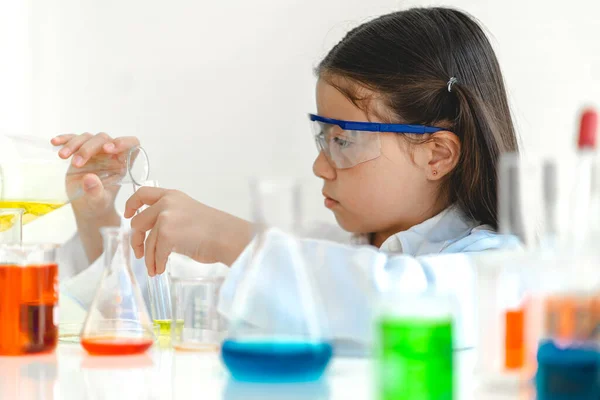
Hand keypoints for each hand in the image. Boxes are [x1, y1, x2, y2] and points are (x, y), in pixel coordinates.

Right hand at [51, 133, 139, 219]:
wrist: (87, 206)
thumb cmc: (99, 203)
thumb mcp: (98, 201)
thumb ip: (96, 192)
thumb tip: (89, 178)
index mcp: (123, 163)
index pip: (132, 144)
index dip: (124, 142)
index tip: (109, 149)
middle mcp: (111, 154)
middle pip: (104, 139)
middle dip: (89, 148)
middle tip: (77, 164)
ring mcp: (95, 151)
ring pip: (88, 137)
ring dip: (75, 144)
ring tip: (63, 157)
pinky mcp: (80, 150)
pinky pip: (73, 139)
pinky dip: (65, 139)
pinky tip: (55, 142)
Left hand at [124, 187, 252, 275]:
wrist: (227, 237)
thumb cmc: (213, 230)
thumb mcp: (187, 213)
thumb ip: (169, 217)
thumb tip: (151, 235)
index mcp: (172, 195)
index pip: (143, 193)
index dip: (131, 204)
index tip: (128, 215)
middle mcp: (166, 203)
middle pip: (138, 222)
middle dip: (136, 240)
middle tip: (139, 253)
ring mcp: (165, 218)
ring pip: (146, 242)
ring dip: (149, 258)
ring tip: (154, 268)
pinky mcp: (167, 234)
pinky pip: (155, 253)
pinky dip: (157, 264)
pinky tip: (161, 269)